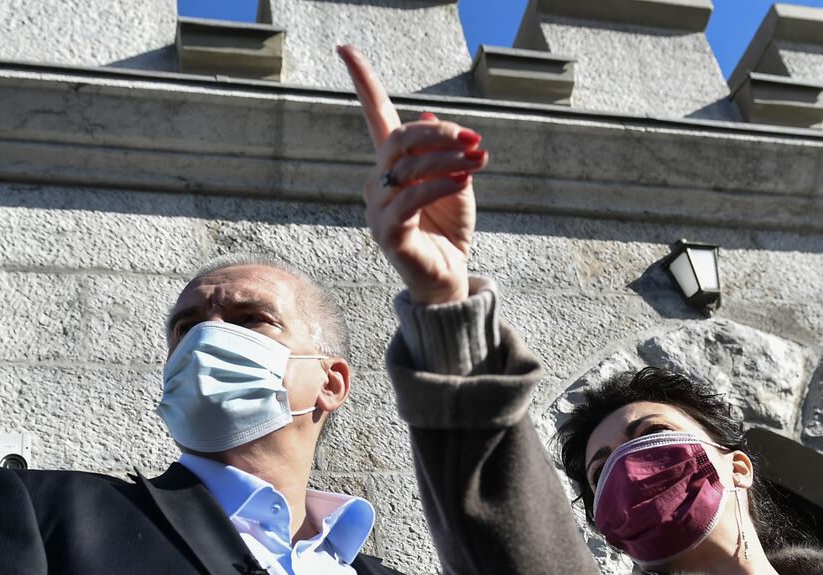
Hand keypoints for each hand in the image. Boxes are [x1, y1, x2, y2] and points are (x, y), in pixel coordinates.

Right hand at [337, 44, 486, 304]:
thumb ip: (442, 153)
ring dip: (448, 160)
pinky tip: (464, 179)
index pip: (374, 117)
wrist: (449, 278)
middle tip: (472, 139)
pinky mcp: (388, 233)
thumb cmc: (449, 230)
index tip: (345, 47)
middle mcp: (376, 183)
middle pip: (399, 139)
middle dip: (439, 133)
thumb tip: (425, 116)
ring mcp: (377, 209)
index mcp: (391, 166)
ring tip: (477, 161)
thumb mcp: (455, 182)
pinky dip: (440, 184)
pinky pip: (412, 198)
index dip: (361, 82)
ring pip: (409, 167)